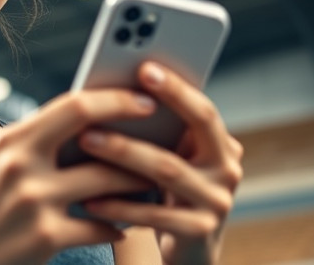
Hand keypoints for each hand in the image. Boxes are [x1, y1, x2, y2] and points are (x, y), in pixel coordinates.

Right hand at [0, 87, 160, 264]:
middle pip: (95, 137)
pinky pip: (100, 227)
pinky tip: (126, 227)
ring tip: (152, 183)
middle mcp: (20, 165)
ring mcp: (33, 202)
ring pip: (105, 183)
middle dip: (135, 135)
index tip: (143, 99)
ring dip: (136, 183)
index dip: (114, 99)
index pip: (73, 104)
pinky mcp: (45, 238)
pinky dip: (117, 227)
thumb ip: (37, 140)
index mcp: (11, 140)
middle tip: (163, 139)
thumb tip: (90, 117)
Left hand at [77, 62, 243, 264]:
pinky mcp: (200, 232)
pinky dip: (119, 204)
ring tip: (86, 140)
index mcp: (220, 143)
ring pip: (167, 169)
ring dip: (123, 152)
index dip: (176, 87)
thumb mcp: (169, 159)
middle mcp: (227, 169)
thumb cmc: (166, 192)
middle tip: (115, 92)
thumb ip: (156, 131)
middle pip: (196, 128)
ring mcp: (218, 201)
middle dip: (155, 109)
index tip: (144, 67)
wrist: (188, 251)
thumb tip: (107, 93)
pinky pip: (155, 214)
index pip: (202, 108)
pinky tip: (89, 197)